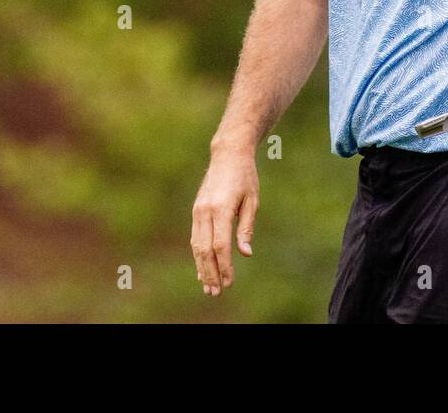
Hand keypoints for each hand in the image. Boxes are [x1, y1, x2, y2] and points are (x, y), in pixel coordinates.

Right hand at [190, 148, 258, 296]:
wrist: (227, 154)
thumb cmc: (245, 177)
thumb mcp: (252, 201)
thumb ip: (246, 227)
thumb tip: (245, 253)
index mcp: (221, 208)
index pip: (221, 244)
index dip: (224, 266)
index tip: (229, 282)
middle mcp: (205, 210)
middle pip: (205, 249)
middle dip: (210, 272)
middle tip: (216, 293)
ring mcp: (198, 210)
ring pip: (196, 245)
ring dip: (202, 267)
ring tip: (208, 287)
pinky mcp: (196, 210)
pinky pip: (195, 237)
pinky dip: (198, 255)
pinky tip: (202, 269)